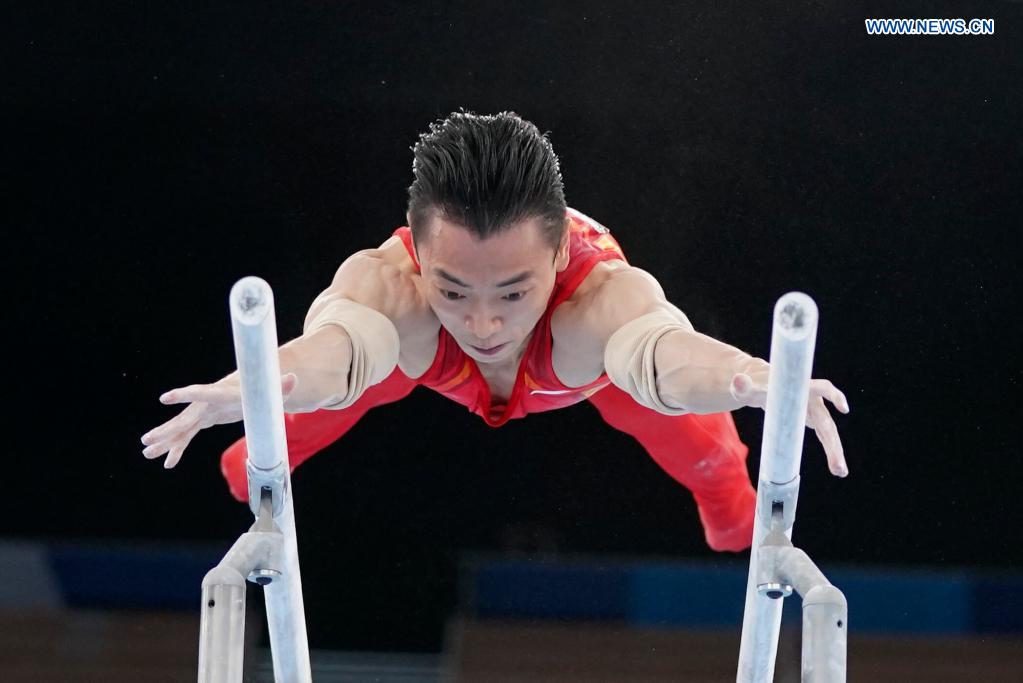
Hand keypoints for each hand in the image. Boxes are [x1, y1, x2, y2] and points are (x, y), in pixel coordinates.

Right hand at [141, 373, 297, 468]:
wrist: (255, 388)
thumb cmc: (262, 387)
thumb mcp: (272, 389)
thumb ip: (280, 386)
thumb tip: (292, 379)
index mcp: (221, 394)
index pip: (202, 393)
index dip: (185, 395)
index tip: (165, 398)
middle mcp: (207, 403)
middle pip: (184, 418)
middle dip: (166, 430)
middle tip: (147, 441)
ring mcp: (204, 412)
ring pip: (181, 429)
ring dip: (165, 442)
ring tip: (147, 454)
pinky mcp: (204, 420)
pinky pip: (187, 437)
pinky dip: (178, 449)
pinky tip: (168, 463)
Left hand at [730, 372, 850, 476]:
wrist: (763, 385)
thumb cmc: (755, 385)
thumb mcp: (746, 387)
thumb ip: (742, 386)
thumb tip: (737, 381)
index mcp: (801, 389)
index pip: (820, 388)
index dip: (833, 396)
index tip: (844, 408)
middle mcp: (813, 400)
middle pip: (826, 422)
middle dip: (833, 444)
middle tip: (839, 466)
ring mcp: (815, 412)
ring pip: (829, 433)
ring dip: (835, 452)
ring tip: (840, 472)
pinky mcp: (814, 422)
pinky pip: (825, 437)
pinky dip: (831, 451)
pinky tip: (837, 469)